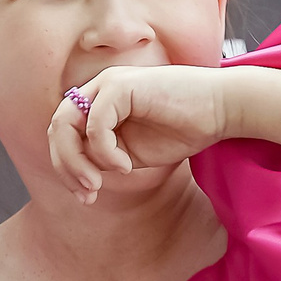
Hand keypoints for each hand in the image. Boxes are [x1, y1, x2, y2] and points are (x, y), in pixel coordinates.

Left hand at [46, 65, 236, 200]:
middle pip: (57, 129)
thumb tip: (78, 173)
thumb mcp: (133, 151)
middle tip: (87, 193)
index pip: (64, 134)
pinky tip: (124, 166)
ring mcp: (108, 83)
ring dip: (76, 162)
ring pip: (66, 125)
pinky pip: (94, 125)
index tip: (86, 196)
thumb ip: (103, 156)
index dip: (67, 167)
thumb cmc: (185, 129)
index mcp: (100, 103)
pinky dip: (104, 152)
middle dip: (66, 167)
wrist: (223, 109)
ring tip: (97, 183)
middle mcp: (99, 90)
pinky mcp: (121, 85)